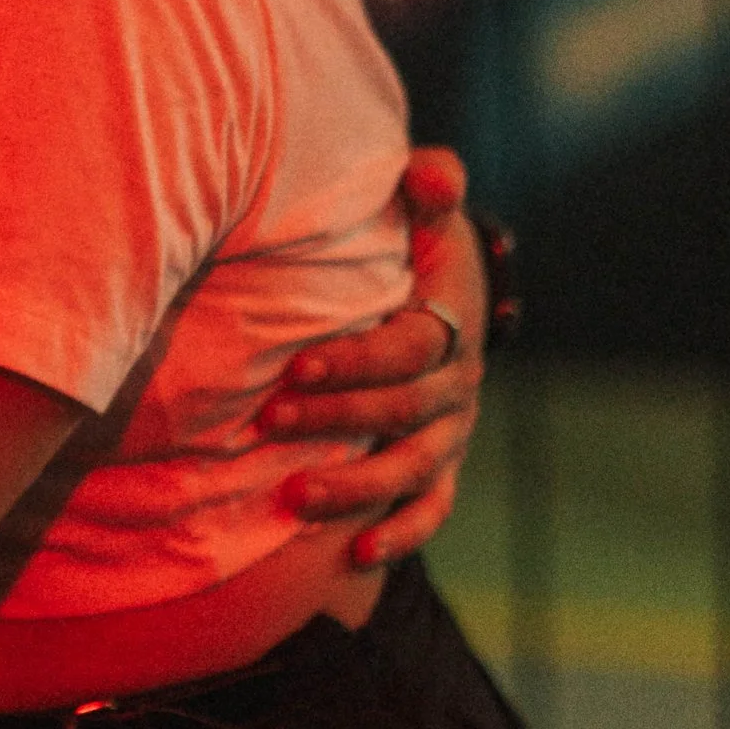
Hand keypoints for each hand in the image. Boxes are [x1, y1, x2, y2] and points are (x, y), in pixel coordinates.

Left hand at [254, 144, 485, 566]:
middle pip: (404, 412)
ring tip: (297, 499)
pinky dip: (401, 533)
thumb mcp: (424, 204)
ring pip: (413, 468)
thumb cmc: (411, 243)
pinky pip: (432, 508)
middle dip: (337, 420)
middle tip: (269, 422)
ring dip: (358, 487)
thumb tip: (426, 175)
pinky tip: (356, 553)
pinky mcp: (441, 464)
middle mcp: (460, 382)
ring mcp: (452, 429)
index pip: (412, 349)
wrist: (439, 288)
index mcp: (454, 319)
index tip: (296, 366)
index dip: (358, 361)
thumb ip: (428, 182)